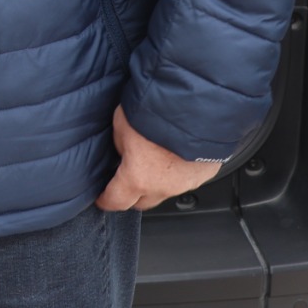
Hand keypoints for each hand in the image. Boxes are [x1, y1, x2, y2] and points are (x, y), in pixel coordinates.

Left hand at [95, 106, 222, 210]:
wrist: (198, 105)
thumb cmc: (159, 110)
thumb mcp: (122, 124)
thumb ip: (121, 145)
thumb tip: (125, 151)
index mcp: (138, 178)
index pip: (115, 201)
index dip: (105, 200)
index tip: (102, 198)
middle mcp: (163, 187)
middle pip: (142, 202)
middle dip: (132, 194)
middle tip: (125, 179)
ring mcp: (187, 183)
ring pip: (166, 190)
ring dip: (157, 181)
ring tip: (154, 160)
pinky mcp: (205, 174)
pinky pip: (186, 179)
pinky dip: (179, 171)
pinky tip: (175, 154)